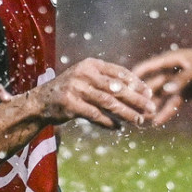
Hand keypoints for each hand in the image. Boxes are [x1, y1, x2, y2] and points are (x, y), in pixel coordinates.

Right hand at [27, 58, 153, 129]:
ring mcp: (75, 88)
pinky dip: (108, 122)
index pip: (120, 72)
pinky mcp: (69, 104)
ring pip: (108, 102)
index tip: (150, 94)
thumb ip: (107, 82)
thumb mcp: (87, 79)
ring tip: (139, 121)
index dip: (137, 83)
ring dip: (126, 113)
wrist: (40, 101)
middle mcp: (83, 73)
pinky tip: (119, 127)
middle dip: (137, 99)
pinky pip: (95, 115)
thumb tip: (139, 93)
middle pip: (117, 88)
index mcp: (91, 64)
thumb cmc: (70, 90)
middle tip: (151, 109)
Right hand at [132, 41, 191, 125]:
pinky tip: (157, 122)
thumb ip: (183, 80)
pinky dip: (166, 112)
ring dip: (151, 106)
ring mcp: (179, 82)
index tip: (121, 87)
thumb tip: (166, 91)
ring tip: (140, 119)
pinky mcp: (187, 93)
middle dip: (140, 95)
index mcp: (172, 59)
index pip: (148, 67)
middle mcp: (172, 71)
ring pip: (160, 96)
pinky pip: (173, 103)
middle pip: (151, 83)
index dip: (134, 77)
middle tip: (128, 109)